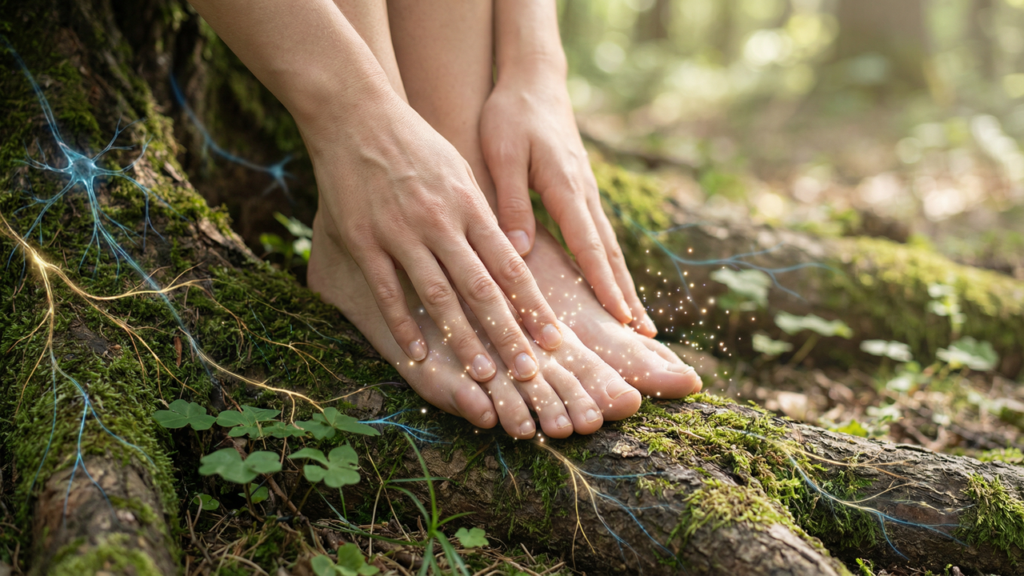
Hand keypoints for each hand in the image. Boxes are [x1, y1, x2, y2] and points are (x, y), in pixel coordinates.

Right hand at [302, 93, 562, 381]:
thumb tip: (514, 253)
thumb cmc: (416, 145)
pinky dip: (404, 324)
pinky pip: (388, 290)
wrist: (357, 115)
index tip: (554, 340)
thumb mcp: (461, 171)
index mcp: (470, 206)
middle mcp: (441, 222)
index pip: (511, 265)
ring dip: (464, 340)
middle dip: (508, 334)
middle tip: (529, 374)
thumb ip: (484, 215)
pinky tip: (417, 354)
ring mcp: (401, 232)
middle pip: (482, 288)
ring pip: (439, 296)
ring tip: (484, 376)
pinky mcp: (366, 239)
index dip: (533, 306)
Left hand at [479, 67, 656, 336]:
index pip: (590, 246)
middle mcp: (585, 195)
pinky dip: (609, 266)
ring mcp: (587, 194)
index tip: (620, 319)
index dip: (604, 285)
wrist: (533, 82)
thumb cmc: (512, 115)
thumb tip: (518, 251)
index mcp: (567, 189)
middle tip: (645, 336)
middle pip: (610, 254)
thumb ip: (511, 202)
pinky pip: (599, 236)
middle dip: (627, 296)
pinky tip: (611, 286)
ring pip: (609, 247)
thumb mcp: (502, 155)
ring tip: (638, 323)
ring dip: (623, 286)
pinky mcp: (581, 192)